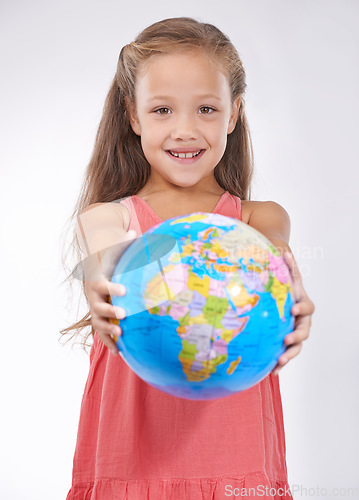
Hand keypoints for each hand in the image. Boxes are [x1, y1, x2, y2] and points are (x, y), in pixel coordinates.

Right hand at [84, 229, 136, 356]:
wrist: (93, 275)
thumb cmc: (108, 262)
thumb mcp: (113, 252)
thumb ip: (122, 243)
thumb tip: (133, 230)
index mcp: (97, 281)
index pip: (102, 285)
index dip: (111, 288)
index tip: (124, 290)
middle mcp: (93, 298)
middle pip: (98, 306)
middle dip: (110, 310)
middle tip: (124, 313)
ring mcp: (94, 311)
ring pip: (98, 323)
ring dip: (108, 329)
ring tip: (122, 334)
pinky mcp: (99, 321)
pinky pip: (102, 335)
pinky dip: (109, 343)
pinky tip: (120, 353)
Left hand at [272, 251, 314, 375]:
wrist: (280, 296)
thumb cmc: (282, 284)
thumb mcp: (284, 275)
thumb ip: (286, 265)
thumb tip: (284, 252)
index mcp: (301, 303)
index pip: (306, 306)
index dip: (301, 307)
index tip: (292, 309)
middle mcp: (301, 319)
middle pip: (305, 329)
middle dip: (297, 336)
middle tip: (286, 339)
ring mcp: (295, 331)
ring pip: (297, 345)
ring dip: (290, 354)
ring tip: (280, 360)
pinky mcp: (286, 343)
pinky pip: (286, 354)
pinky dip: (281, 363)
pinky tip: (272, 372)